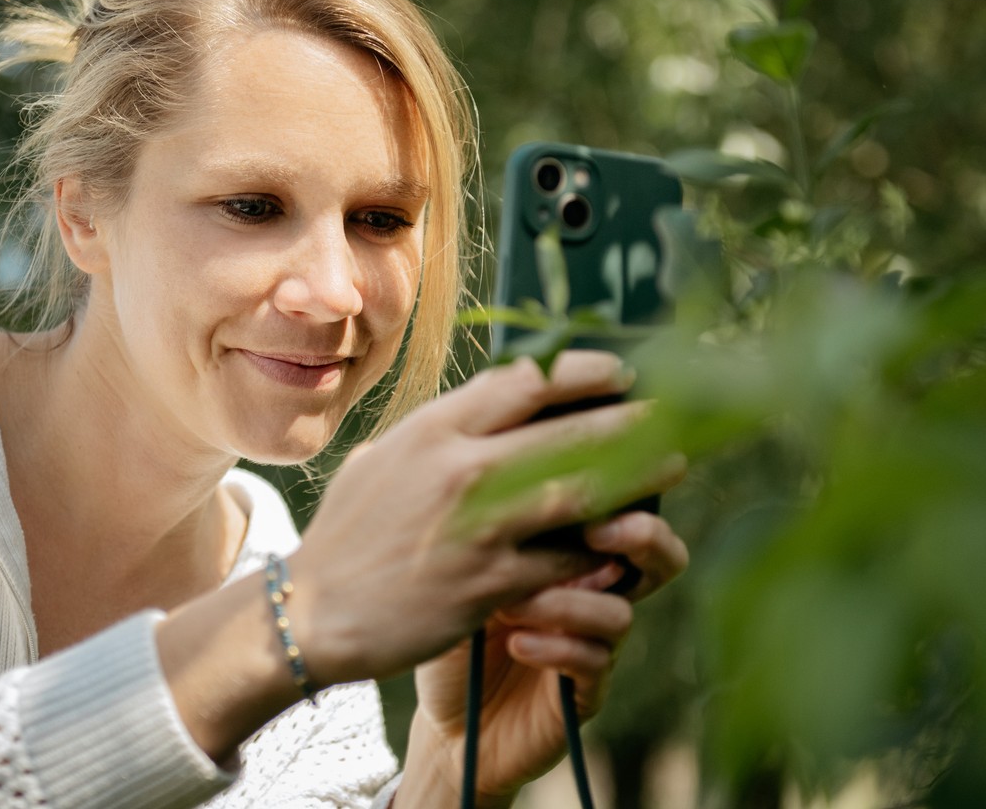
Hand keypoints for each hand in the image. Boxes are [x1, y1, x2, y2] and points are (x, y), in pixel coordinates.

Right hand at [285, 351, 676, 686]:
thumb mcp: (383, 460)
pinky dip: (601, 550)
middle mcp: (461, 469)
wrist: (313, 614)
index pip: (526, 380)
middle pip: (569, 429)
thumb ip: (439, 431)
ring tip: (673, 464)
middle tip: (669, 411)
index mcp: (435, 430)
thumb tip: (486, 401)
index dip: (583, 371)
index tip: (619, 372)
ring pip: (582, 492)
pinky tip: (629, 540)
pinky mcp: (492, 584)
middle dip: (629, 417)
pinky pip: (566, 562)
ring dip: (636, 476)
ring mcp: (480, 528)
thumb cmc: (347, 536)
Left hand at [403, 509, 689, 806]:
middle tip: (599, 531)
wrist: (449, 726)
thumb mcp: (463, 581)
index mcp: (574, 558)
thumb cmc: (455, 638)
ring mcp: (597, 646)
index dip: (618, 493)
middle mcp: (597, 597)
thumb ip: (496, 545)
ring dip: (568, 603)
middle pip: (659, 558)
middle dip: (643, 536)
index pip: (618, 513)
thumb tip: (520, 497)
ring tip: (514, 606)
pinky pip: (594, 662)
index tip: (583, 479)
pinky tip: (518, 643)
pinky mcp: (587, 694)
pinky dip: (557, 648)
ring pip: (619, 612)